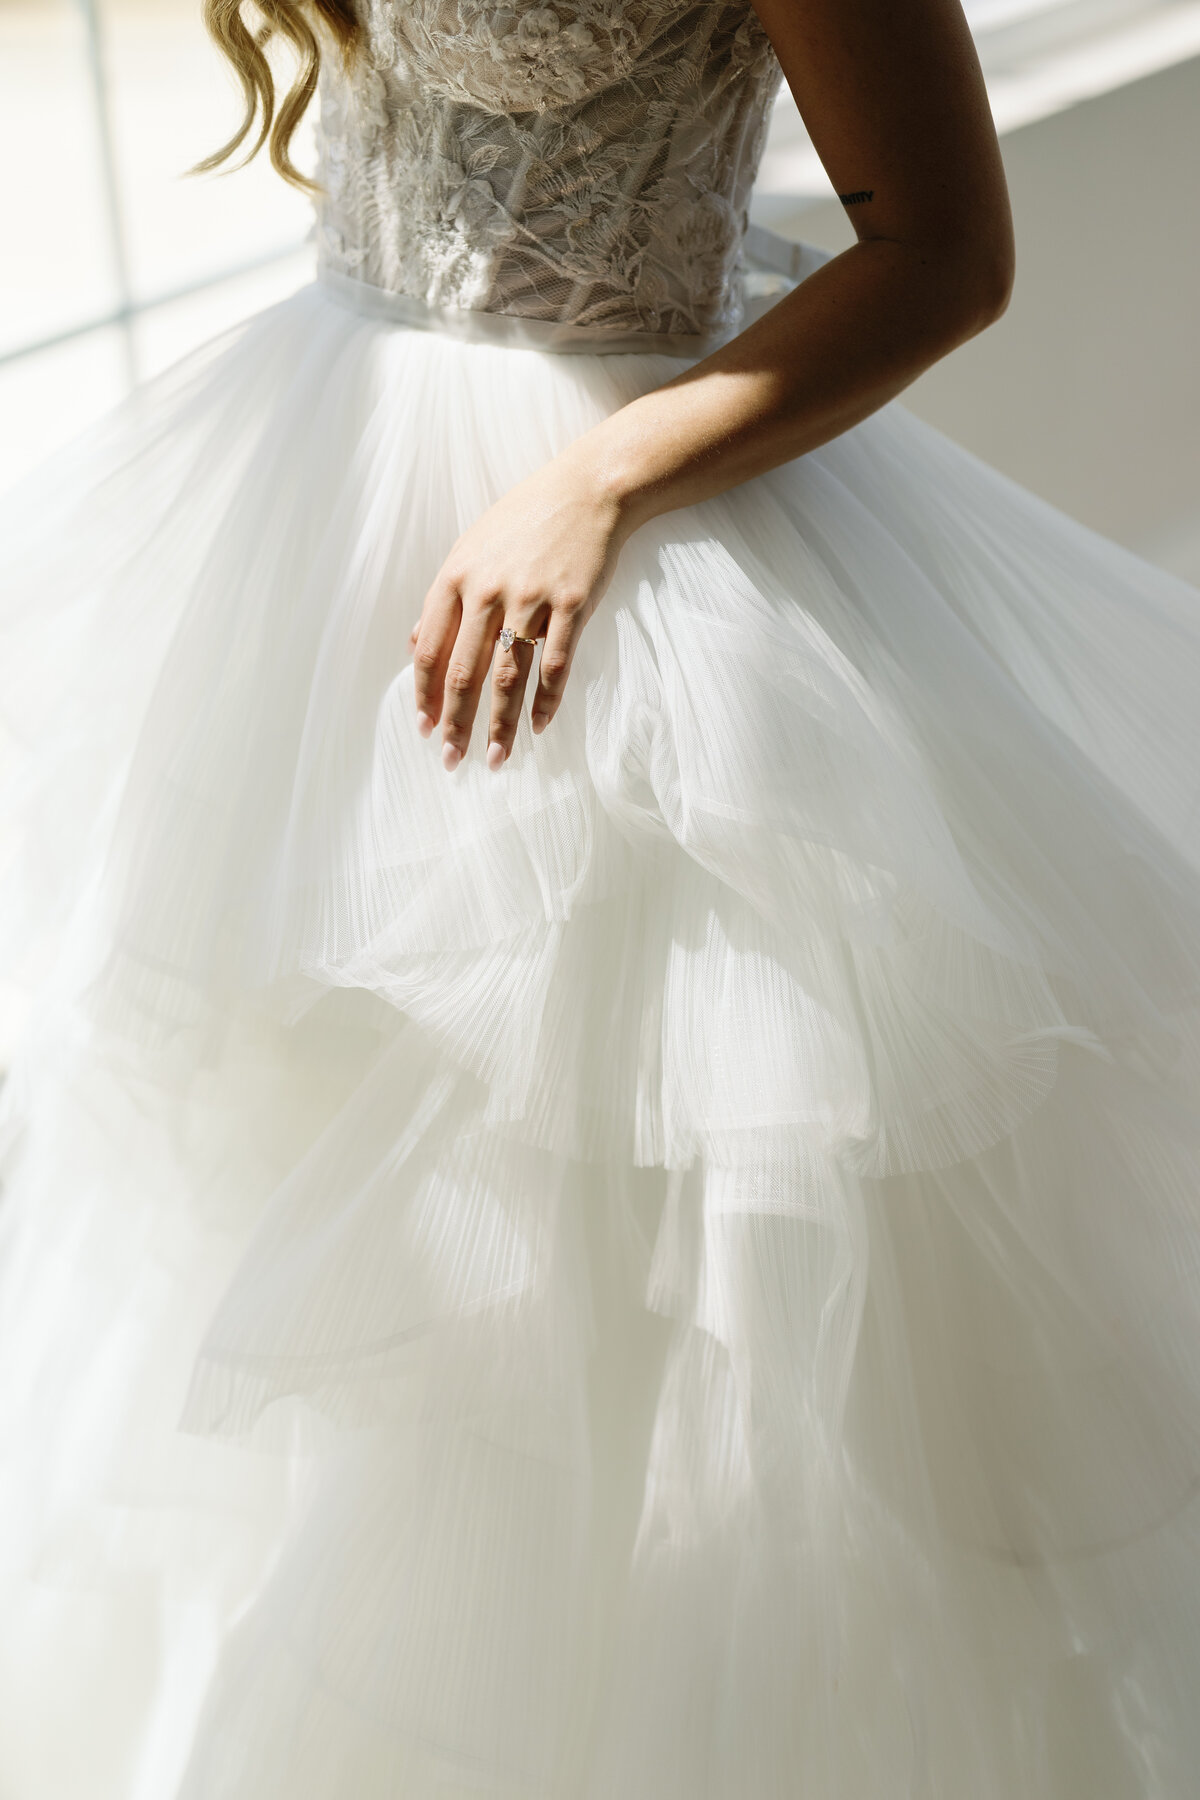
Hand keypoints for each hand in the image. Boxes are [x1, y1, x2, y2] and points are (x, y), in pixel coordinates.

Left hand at [410, 448, 629, 771]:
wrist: (589, 489)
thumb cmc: (527, 520)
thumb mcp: (473, 549)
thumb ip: (445, 600)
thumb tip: (417, 647)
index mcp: (456, 577)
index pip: (430, 650)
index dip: (426, 695)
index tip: (425, 729)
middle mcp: (487, 590)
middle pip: (465, 672)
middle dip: (456, 724)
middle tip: (452, 761)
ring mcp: (531, 597)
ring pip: (509, 676)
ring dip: (500, 725)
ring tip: (496, 759)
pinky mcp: (571, 604)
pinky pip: (555, 664)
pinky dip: (546, 701)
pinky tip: (540, 727)